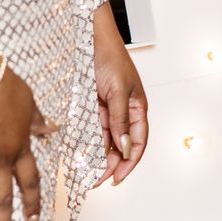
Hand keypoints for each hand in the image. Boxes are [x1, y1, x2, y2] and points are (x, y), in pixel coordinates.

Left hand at [91, 4, 147, 186]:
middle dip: (112, 165)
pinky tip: (82, 156)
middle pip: (122, 145)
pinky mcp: (93, 105)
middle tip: (97, 182)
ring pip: (106, 141)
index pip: (139, 142)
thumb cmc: (110, 57)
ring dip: (99, 158)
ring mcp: (109, 109)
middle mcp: (125, 111)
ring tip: (88, 175)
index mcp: (138, 108)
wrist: (90, 38)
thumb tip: (123, 147)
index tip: (117, 178)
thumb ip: (119, 120)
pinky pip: (93, 130)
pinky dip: (89, 144)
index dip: (130, 162)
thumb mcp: (117, 90)